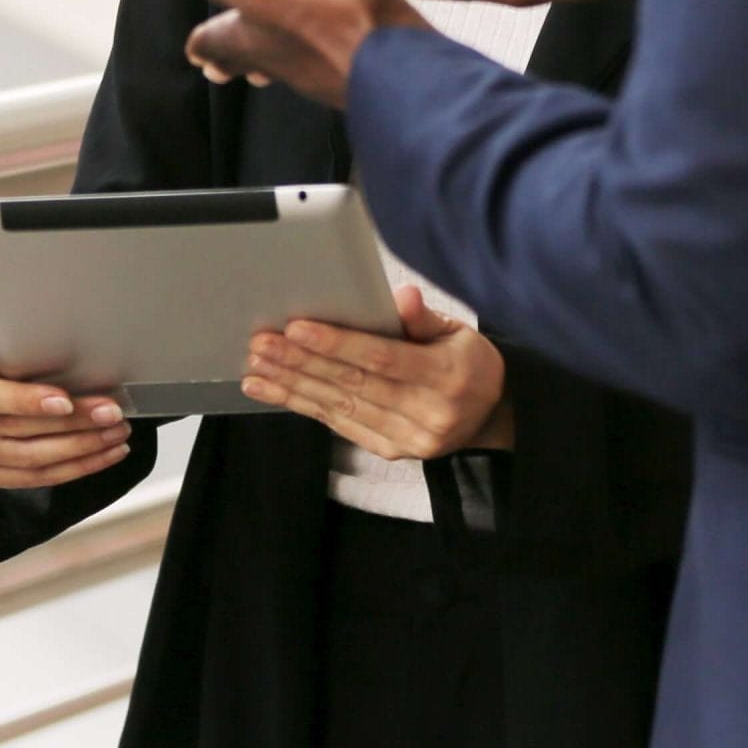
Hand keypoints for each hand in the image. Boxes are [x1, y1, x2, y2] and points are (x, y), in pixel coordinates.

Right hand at [0, 320, 132, 489]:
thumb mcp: (0, 325)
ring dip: (80, 449)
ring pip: (27, 460)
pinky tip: (105, 453)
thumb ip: (5, 339)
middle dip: (70, 423)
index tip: (65, 401)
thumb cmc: (2, 338)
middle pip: (12, 430)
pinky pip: (33, 479)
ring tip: (117, 433)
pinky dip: (75, 468)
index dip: (24, 400)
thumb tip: (5, 353)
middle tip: (112, 413)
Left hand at [187, 0, 425, 108]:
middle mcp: (282, 63)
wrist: (402, 67)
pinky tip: (339, 25)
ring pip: (288, 56)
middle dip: (238, 45)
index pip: (210, 44)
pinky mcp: (360, 68)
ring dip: (280, 40)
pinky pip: (330, 52)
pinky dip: (324, 37)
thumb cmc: (333, 23)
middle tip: (236, 35)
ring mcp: (322, 72)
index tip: (198, 37)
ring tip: (286, 25)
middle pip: (247, 57)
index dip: (203, 37)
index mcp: (251, 41)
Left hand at [242, 285, 511, 456]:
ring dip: (293, 387)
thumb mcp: (459, 331)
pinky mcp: (391, 451)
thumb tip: (401, 296)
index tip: (297, 328)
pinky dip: (306, 406)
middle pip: (353, 384)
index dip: (338, 343)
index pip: (383, 358)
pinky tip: (277, 392)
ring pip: (340, 407)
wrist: (490, 416)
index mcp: (446, 375)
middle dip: (302, 362)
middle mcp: (427, 412)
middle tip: (262, 344)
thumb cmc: (468, 361)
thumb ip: (424, 318)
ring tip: (257, 368)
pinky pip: (342, 425)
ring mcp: (408, 438)